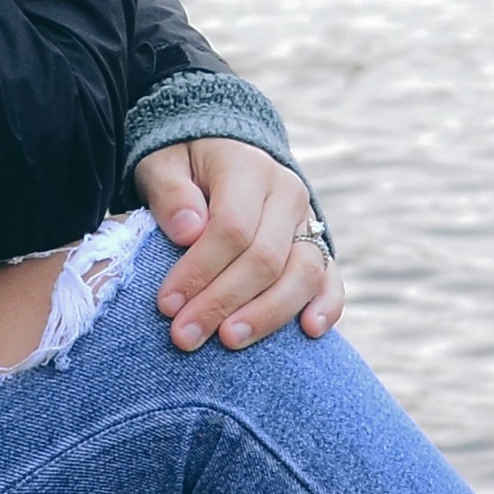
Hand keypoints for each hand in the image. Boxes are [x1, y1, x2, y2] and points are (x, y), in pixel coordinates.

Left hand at [139, 137, 341, 349]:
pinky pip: (331, 277)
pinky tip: (308, 331)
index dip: (200, 270)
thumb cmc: (184, 166)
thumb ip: (170, 193)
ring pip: (303, 273)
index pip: (231, 226)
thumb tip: (188, 231)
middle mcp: (286, 193)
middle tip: (185, 336)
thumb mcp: (162, 165)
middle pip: (265, 257)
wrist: (221, 152)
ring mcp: (307, 220)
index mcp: (247, 167)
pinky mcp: (317, 244)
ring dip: (267, 314)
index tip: (167, 304)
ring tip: (230, 340)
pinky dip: (326, 305)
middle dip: (223, 302)